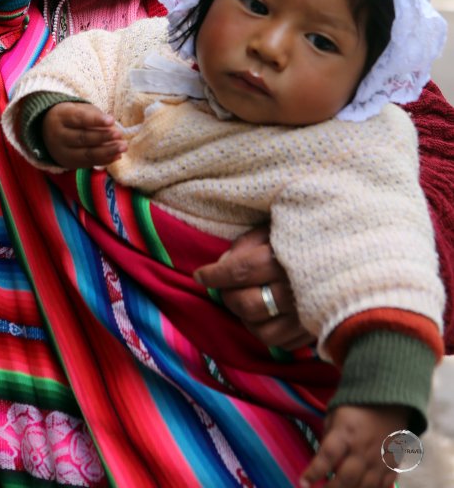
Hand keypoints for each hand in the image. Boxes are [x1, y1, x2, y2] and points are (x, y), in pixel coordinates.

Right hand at [43, 101, 126, 168]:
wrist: (46, 132)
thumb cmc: (69, 117)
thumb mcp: (77, 109)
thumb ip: (94, 116)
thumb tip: (113, 128)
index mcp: (61, 117)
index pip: (79, 118)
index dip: (96, 120)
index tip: (112, 120)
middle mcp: (58, 135)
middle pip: (82, 138)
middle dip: (103, 137)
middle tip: (120, 135)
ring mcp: (62, 152)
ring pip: (86, 154)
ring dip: (107, 152)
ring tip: (122, 147)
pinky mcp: (68, 163)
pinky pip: (88, 163)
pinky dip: (104, 160)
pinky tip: (117, 156)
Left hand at [193, 225, 313, 350]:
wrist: (365, 253)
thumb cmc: (317, 230)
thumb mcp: (280, 223)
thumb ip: (250, 241)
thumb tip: (223, 263)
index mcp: (286, 257)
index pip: (238, 271)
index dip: (215, 275)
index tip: (200, 274)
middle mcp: (296, 290)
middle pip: (247, 304)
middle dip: (227, 296)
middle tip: (223, 285)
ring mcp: (308, 315)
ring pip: (262, 331)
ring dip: (245, 318)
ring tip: (243, 301)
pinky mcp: (318, 330)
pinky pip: (282, 343)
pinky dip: (266, 332)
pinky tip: (265, 315)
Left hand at [300, 404, 408, 486]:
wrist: (389, 402)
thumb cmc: (356, 408)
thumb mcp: (335, 415)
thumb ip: (328, 438)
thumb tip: (322, 461)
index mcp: (346, 432)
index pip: (327, 456)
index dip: (314, 472)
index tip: (304, 483)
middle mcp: (363, 449)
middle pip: (346, 478)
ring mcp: (379, 460)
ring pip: (364, 487)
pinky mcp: (392, 466)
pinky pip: (382, 487)